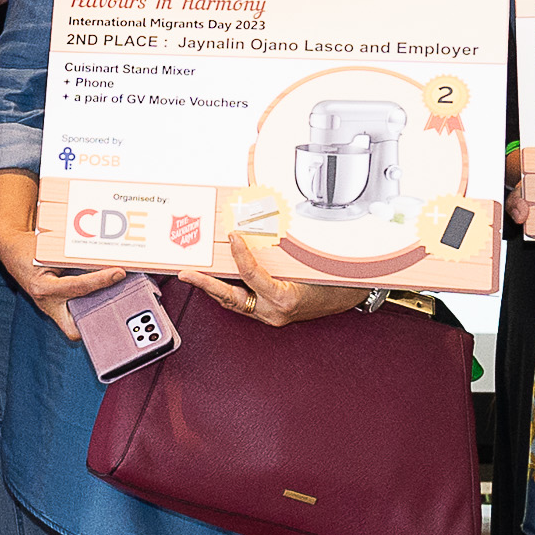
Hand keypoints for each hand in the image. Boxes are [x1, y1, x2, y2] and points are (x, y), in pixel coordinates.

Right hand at [0, 210, 131, 338]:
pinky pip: (74, 315)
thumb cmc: (30, 249)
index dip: (101, 280)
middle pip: (73, 329)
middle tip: (118, 312)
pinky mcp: (54, 307)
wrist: (12, 252)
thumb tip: (106, 261)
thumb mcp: (51, 250)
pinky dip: (87, 308)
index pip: (78, 287)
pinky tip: (103, 297)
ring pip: (75, 325)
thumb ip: (74, 258)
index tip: (119, 273)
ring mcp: (50, 308)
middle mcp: (47, 303)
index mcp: (43, 288)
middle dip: (94, 326)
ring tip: (116, 305)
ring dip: (93, 317)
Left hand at [171, 233, 366, 328]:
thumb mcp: (310, 262)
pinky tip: (218, 278)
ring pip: (234, 302)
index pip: (253, 275)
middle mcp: (274, 312)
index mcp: (285, 299)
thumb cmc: (334, 281)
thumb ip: (285, 246)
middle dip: (206, 285)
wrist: (348, 298)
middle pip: (231, 298)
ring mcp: (270, 315)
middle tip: (186, 273)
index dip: (240, 254)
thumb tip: (261, 220)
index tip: (232, 236)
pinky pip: (243, 301)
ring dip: (213, 287)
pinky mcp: (268, 314)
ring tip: (194, 274)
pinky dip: (230, 288)